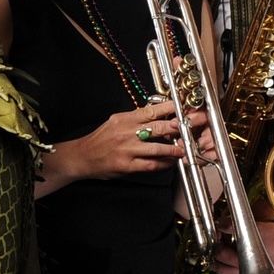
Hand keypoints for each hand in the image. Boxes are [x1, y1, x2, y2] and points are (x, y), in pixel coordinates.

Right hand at [36, 102, 190, 195]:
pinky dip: (163, 164)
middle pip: (158, 128)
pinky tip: (170, 162)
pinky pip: (150, 165)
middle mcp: (127, 132)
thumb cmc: (101, 139)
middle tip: (190, 128)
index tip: (184, 108)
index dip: (171, 109)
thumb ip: (136, 118)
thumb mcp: (116, 121)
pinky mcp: (127, 165)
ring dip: (173, 149)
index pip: (152, 110)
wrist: (83, 156)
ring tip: (183, 149)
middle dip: (177, 128)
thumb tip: (157, 113)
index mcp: (126, 119)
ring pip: (157, 148)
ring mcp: (127, 150)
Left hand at [210, 218, 273, 273]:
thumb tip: (219, 223)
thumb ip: (234, 226)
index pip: (222, 255)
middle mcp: (246, 270)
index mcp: (245, 260)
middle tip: (210, 252)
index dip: (215, 245)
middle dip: (214, 260)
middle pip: (223, 268)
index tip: (214, 237)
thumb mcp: (255, 229)